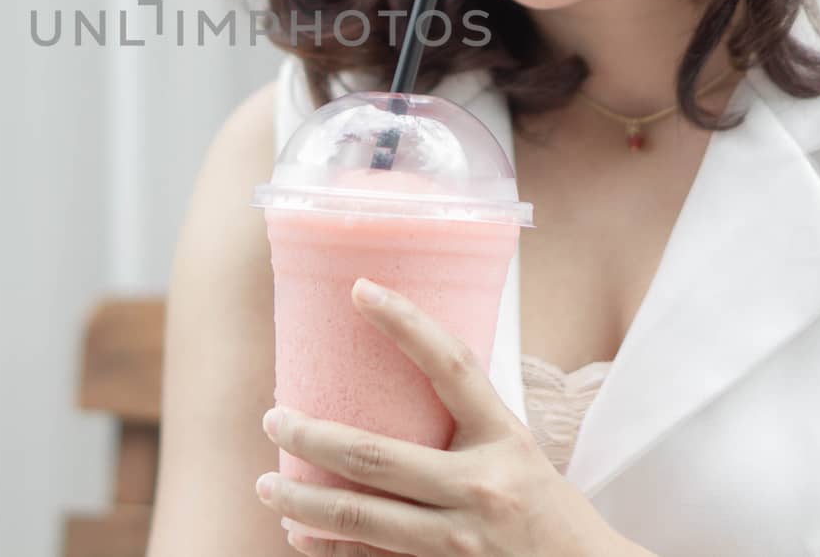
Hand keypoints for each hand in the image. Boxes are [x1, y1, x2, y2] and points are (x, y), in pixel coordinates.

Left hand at [255, 278, 633, 556]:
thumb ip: (469, 423)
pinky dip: (329, 548)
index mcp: (504, 439)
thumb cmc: (551, 513)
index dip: (404, 321)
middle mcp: (480, 488)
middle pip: (373, 456)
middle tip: (273, 420)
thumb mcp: (520, 454)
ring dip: (302, 502)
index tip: (359, 289)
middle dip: (308, 436)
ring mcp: (459, 541)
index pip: (450, 364)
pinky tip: (300, 536)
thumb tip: (404, 371)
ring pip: (360, 519)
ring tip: (269, 487)